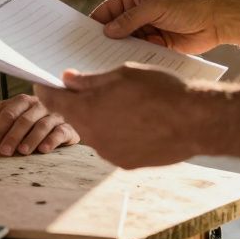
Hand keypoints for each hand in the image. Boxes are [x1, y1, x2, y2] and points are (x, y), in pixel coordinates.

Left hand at [0, 94, 78, 155]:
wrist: (61, 131)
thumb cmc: (29, 129)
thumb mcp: (11, 123)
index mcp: (21, 101)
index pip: (4, 111)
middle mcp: (37, 105)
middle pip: (21, 118)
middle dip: (10, 135)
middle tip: (2, 151)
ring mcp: (54, 115)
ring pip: (41, 125)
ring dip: (30, 138)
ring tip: (21, 152)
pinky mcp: (68, 127)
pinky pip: (59, 132)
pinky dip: (51, 140)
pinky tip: (43, 150)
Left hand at [34, 65, 201, 168]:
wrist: (196, 121)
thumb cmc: (161, 91)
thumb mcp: (123, 75)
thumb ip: (90, 81)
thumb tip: (67, 79)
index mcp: (87, 110)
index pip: (52, 101)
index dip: (46, 91)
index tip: (43, 85)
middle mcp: (93, 136)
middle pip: (73, 117)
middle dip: (76, 103)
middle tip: (88, 89)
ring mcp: (109, 153)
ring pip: (93, 132)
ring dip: (98, 118)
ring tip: (121, 104)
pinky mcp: (126, 163)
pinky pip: (111, 145)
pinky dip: (115, 133)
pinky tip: (134, 121)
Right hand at [90, 0, 220, 54]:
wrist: (217, 19)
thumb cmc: (187, 4)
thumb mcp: (155, 7)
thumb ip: (130, 19)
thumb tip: (107, 31)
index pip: (108, 9)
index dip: (95, 22)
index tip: (81, 36)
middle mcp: (138, 13)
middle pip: (115, 28)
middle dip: (105, 39)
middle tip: (89, 53)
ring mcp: (148, 30)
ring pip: (127, 42)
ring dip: (119, 51)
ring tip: (104, 63)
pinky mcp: (157, 46)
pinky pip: (141, 52)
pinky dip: (134, 58)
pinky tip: (125, 67)